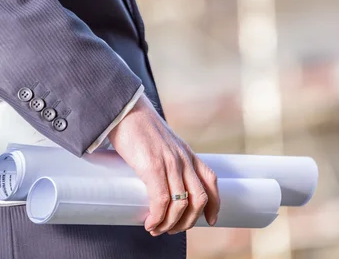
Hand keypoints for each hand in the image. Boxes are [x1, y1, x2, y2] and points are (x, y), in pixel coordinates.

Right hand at [108, 95, 219, 235]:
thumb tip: (156, 178)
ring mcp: (170, 163)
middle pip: (200, 199)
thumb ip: (164, 157)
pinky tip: (150, 223)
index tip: (210, 220)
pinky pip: (162, 200)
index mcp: (186, 153)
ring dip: (171, 224)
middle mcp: (183, 159)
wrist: (124, 109)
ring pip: (182, 205)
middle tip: (172, 229)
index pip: (211, 180)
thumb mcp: (161, 142)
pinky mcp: (152, 166)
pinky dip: (157, 217)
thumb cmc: (136, 126)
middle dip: (188, 221)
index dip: (214, 204)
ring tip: (156, 229)